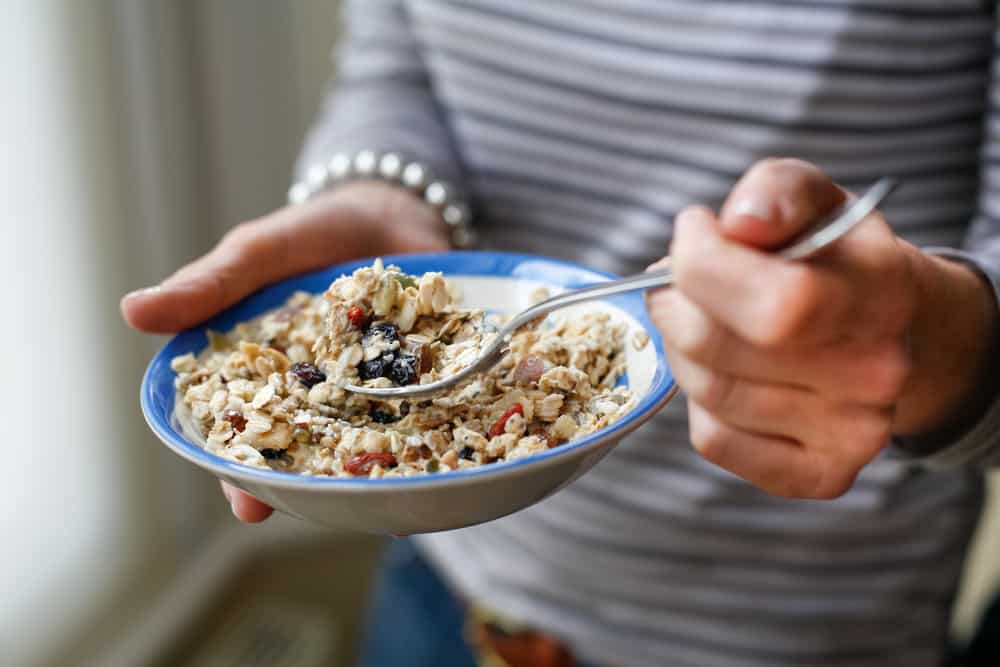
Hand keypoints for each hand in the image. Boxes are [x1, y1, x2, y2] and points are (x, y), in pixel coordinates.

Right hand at [121, 181, 448, 520]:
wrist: (391, 208)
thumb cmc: (311, 234)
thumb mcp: (258, 254)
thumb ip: (209, 286)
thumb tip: (132, 310)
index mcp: (272, 374)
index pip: (250, 433)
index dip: (244, 470)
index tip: (246, 504)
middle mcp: (324, 392)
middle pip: (313, 450)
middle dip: (315, 483)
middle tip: (321, 510)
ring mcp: (378, 386)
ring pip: (371, 440)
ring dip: (376, 468)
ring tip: (384, 498)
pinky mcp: (426, 374)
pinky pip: (430, 408)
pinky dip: (435, 429)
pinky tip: (438, 457)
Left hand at [648, 159, 998, 498]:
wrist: (885, 328)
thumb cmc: (830, 258)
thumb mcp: (812, 199)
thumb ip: (776, 191)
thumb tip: (740, 223)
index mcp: (881, 294)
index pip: (777, 302)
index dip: (703, 264)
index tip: (692, 233)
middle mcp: (876, 374)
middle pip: (716, 347)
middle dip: (674, 302)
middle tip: (676, 282)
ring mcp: (852, 435)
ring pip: (708, 392)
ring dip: (681, 348)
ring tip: (702, 320)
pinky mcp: (819, 476)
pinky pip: (714, 439)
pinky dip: (697, 402)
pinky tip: (723, 370)